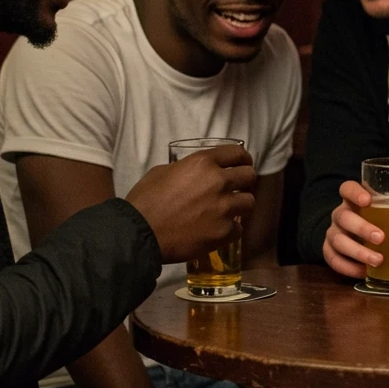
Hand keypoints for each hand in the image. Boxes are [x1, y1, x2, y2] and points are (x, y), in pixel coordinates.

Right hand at [127, 145, 256, 262]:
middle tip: (237, 189)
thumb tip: (195, 174)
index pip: (237, 153)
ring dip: (240, 206)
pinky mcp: (224, 232)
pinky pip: (238, 228)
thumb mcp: (162, 172)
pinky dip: (230, 230)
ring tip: (229, 212)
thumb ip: (185, 169)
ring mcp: (223, 208)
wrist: (138, 234)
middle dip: (245, 182)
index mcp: (202, 163)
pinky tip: (218, 231)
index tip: (243, 165)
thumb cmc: (144, 201)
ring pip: (249, 202)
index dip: (243, 159)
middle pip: (250, 175)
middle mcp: (218, 181)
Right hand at [322, 180, 388, 278]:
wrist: (356, 233)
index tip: (368, 200)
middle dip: (361, 228)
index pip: (347, 188)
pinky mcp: (330, 251)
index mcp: (355, 200)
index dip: (354, 192)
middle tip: (382, 238)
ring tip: (378, 261)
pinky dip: (347, 267)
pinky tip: (363, 273)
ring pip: (337, 240)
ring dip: (357, 251)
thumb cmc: (381, 218)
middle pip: (343, 217)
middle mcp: (340, 214)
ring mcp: (333, 233)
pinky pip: (332, 259)